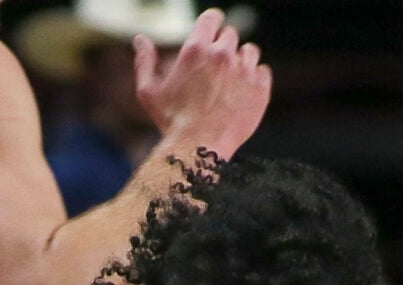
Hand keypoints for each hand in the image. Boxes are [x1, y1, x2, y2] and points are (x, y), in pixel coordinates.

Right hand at [133, 10, 269, 161]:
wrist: (199, 150)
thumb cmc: (171, 122)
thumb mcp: (149, 92)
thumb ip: (144, 62)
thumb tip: (140, 39)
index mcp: (196, 49)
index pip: (213, 17)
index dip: (212, 22)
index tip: (212, 32)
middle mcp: (222, 55)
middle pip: (230, 34)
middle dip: (223, 46)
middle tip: (215, 67)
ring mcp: (244, 71)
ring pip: (249, 51)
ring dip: (240, 60)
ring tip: (230, 79)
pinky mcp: (260, 88)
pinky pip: (263, 71)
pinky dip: (255, 78)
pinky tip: (242, 91)